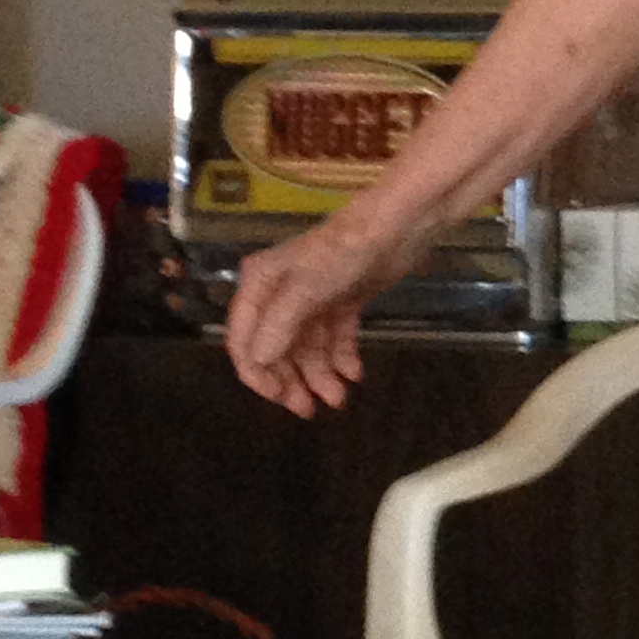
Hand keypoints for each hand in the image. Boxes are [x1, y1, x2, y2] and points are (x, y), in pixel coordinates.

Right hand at [225, 201, 422, 416]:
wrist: (394, 228)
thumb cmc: (343, 254)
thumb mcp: (305, 290)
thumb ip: (279, 327)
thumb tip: (258, 362)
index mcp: (260, 287)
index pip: (244, 340)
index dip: (257, 373)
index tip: (277, 398)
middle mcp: (280, 294)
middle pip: (277, 349)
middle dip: (291, 380)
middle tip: (308, 410)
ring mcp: (312, 299)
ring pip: (308, 348)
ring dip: (320, 375)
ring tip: (339, 399)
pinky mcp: (341, 301)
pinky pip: (335, 338)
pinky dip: (342, 358)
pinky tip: (355, 375)